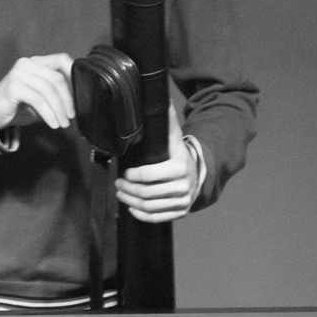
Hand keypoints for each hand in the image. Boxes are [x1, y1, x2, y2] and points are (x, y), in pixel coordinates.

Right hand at [0, 54, 75, 129]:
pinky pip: (38, 100)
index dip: (73, 72)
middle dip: (67, 99)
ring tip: (63, 123)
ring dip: (58, 110)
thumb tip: (78, 96)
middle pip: (56, 78)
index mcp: (36, 62)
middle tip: (71, 116)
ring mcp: (19, 73)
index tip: (81, 91)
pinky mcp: (13, 87)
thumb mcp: (42, 95)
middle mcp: (27, 63)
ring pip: (48, 90)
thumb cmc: (20, 105)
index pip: (61, 59)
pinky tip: (52, 123)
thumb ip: (56, 91)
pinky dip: (48, 114)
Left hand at [115, 103, 197, 222]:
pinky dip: (141, 215)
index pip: (150, 174)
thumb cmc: (179, 155)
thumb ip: (167, 121)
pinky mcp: (180, 212)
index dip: (133, 175)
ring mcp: (183, 202)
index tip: (125, 173)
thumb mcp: (174, 138)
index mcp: (180, 167)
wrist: (197, 174)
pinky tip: (131, 208)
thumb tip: (162, 99)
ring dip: (131, 202)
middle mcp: (184, 186)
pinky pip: (156, 217)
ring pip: (150, 206)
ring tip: (121, 194)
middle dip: (128, 190)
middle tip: (118, 184)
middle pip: (147, 193)